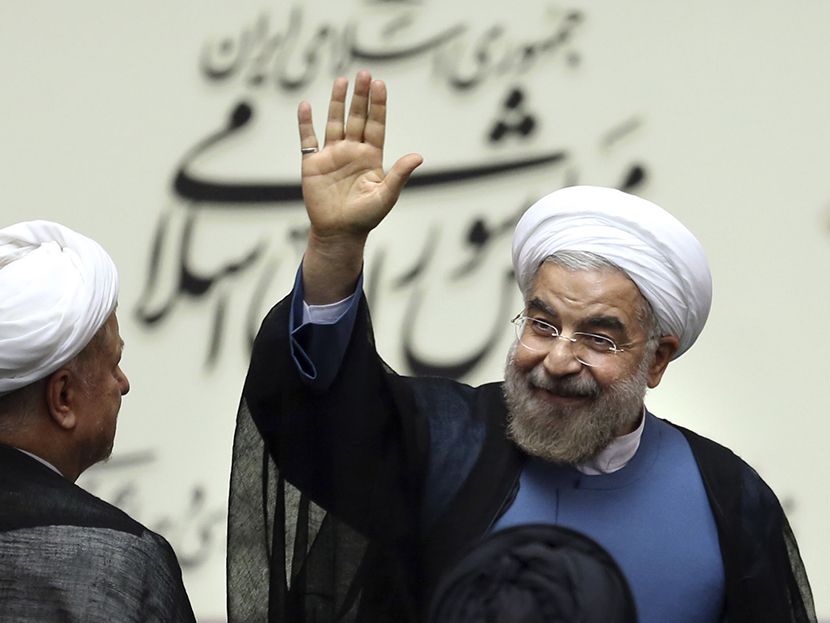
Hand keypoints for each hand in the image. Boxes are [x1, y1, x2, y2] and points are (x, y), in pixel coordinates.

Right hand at [298, 70, 422, 244]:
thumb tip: (418, 156)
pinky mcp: (313, 164)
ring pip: (335, 122)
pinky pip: (308, 139)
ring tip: (342, 80)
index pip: (376, 125)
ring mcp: (332, 155)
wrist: (338, 233)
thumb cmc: (365, 217)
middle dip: (360, 97)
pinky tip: (306, 106)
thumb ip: (399, 174)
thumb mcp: (386, 196)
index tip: (380, 85)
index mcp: (371, 157)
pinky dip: (306, 123)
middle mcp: (352, 151)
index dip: (378, 106)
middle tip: (364, 74)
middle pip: (357, 118)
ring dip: (337, 102)